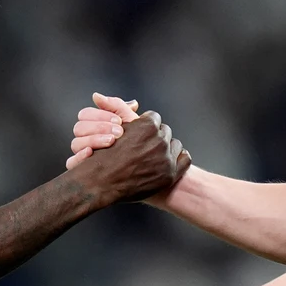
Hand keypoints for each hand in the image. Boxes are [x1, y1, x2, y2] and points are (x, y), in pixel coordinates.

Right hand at [66, 93, 141, 169]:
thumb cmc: (136, 138)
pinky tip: (90, 153)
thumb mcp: (129, 118)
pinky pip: (71, 163)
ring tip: (111, 142)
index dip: (100, 115)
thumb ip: (115, 105)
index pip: (85, 114)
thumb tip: (96, 96)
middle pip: (79, 128)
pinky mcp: (81, 168)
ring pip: (76, 143)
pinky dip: (78, 157)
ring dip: (93, 140)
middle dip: (99, 128)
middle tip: (118, 132)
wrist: (145, 160)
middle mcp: (84, 137)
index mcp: (92, 124)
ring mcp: (81, 152)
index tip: (119, 121)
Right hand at [74, 109, 188, 204]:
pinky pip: (185, 159)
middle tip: (145, 148)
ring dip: (167, 149)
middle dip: (156, 138)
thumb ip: (120, 109)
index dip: (146, 127)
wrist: (101, 183)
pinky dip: (178, 159)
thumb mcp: (109, 127)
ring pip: (175, 145)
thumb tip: (133, 102)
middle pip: (165, 132)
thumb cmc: (103, 155)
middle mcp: (159, 140)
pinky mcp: (170, 174)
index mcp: (147, 126)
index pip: (155, 118)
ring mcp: (166, 158)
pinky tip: (166, 163)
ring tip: (153, 157)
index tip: (140, 134)